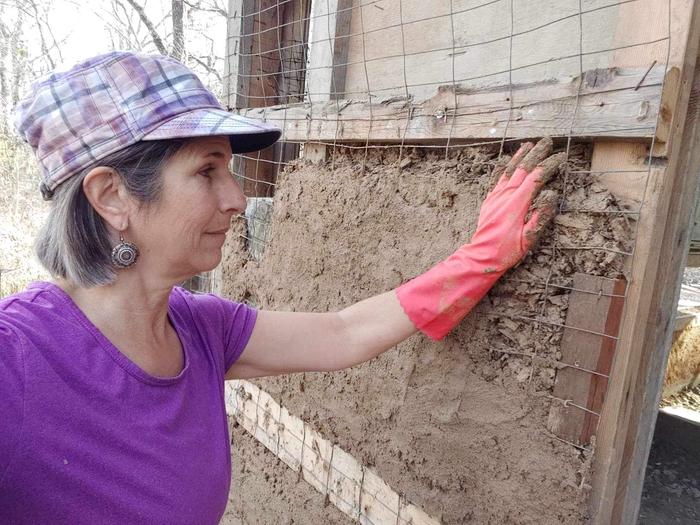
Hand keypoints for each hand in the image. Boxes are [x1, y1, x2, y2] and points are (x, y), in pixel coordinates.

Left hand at [470, 137, 564, 272]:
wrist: (482, 255)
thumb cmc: (508, 250)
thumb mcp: (529, 238)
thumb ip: (540, 216)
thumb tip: (552, 194)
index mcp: (517, 203)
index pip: (536, 177)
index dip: (549, 165)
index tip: (561, 156)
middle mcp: (505, 195)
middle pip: (523, 168)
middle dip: (537, 153)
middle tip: (548, 141)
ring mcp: (496, 196)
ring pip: (509, 169)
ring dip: (520, 155)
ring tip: (529, 144)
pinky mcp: (490, 200)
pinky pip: (496, 178)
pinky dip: (503, 167)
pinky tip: (507, 161)